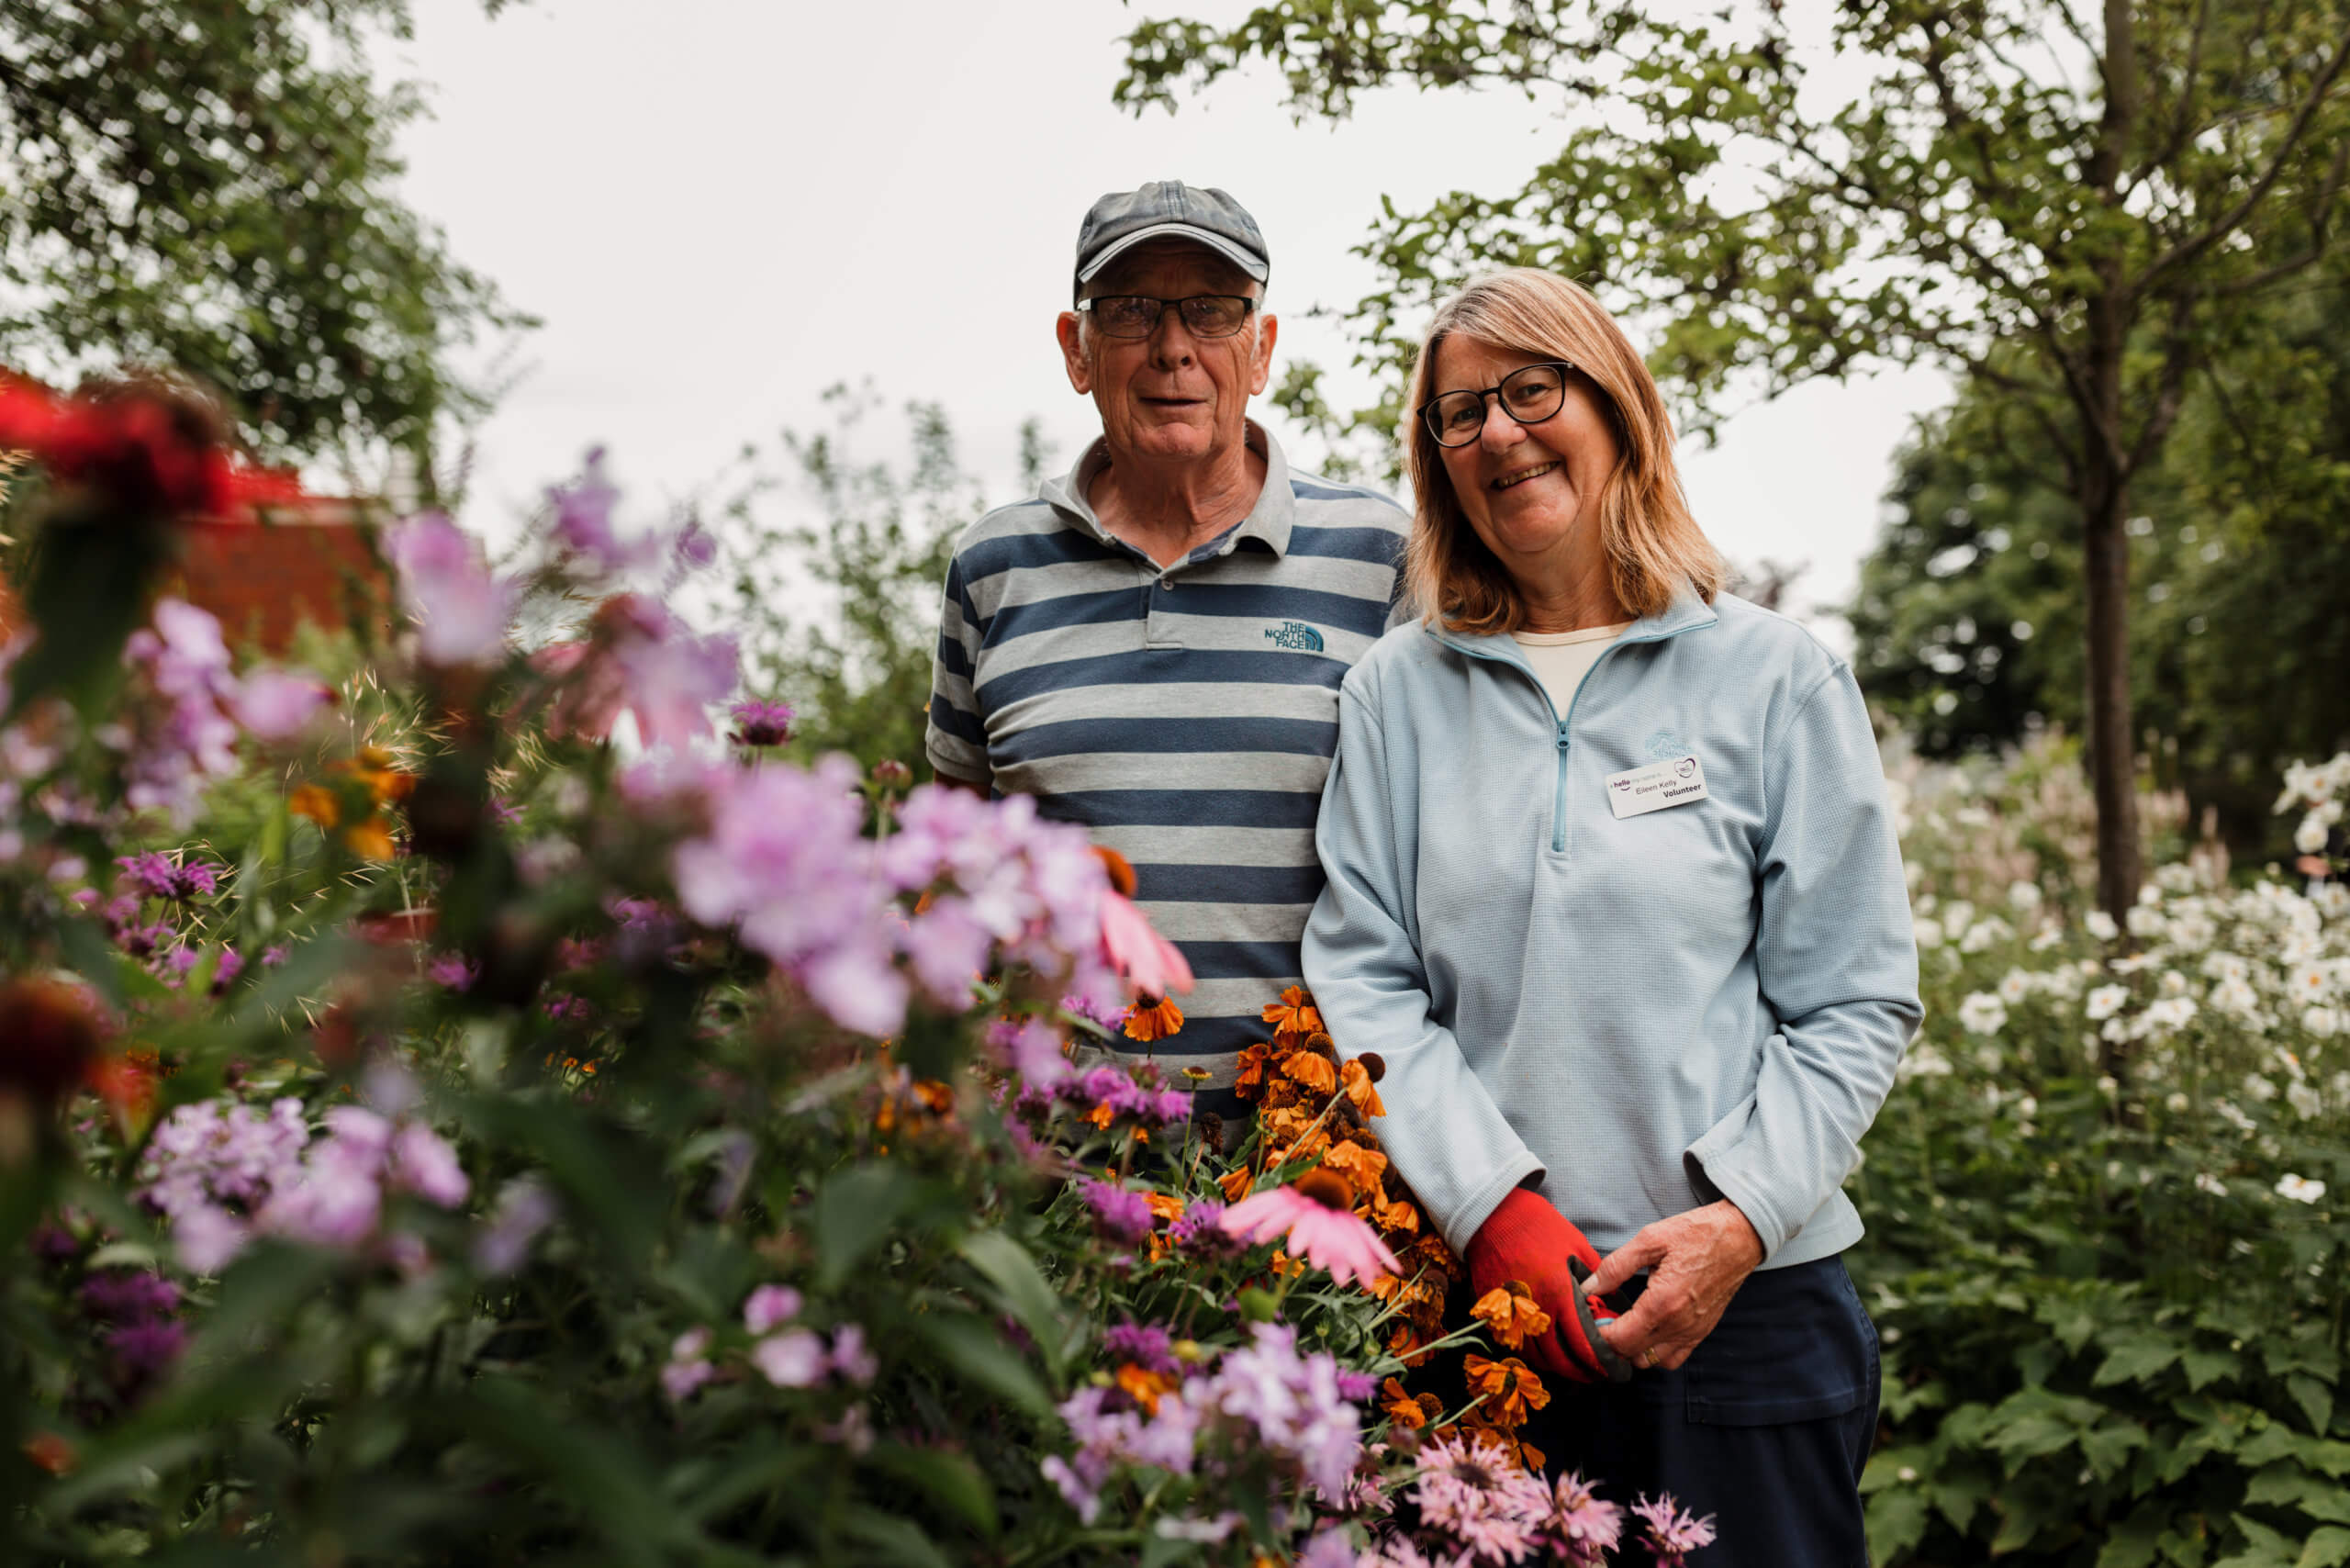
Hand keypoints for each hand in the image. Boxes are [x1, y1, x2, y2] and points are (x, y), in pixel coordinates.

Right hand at [1465, 1187, 1631, 1382]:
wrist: (1493, 1215)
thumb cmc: (1539, 1226)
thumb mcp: (1577, 1246)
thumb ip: (1597, 1278)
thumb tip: (1612, 1304)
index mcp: (1559, 1294)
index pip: (1583, 1342)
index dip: (1601, 1361)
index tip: (1615, 1367)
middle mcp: (1535, 1311)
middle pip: (1560, 1360)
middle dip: (1582, 1372)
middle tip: (1598, 1374)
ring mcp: (1512, 1315)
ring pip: (1537, 1358)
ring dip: (1558, 1367)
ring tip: (1576, 1367)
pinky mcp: (1495, 1313)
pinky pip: (1518, 1345)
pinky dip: (1535, 1354)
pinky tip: (1548, 1352)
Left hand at [1584, 1200, 1763, 1371]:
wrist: (1739, 1237)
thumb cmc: (1697, 1234)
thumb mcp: (1650, 1240)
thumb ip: (1615, 1267)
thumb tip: (1589, 1287)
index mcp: (1662, 1304)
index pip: (1619, 1340)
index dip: (1598, 1333)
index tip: (1589, 1317)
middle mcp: (1679, 1326)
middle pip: (1632, 1355)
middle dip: (1611, 1342)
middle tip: (1604, 1318)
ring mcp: (1693, 1332)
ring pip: (1652, 1361)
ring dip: (1633, 1349)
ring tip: (1625, 1323)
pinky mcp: (1702, 1332)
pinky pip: (1674, 1358)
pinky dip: (1656, 1351)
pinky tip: (1649, 1328)